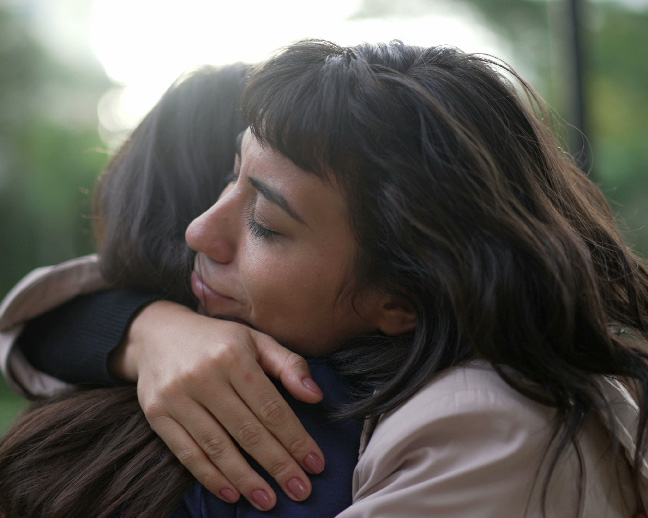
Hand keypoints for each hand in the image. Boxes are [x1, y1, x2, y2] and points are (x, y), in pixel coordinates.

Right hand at [110, 300, 325, 510]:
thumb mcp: (255, 340)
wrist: (157, 333)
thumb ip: (288, 364)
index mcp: (233, 356)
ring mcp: (177, 396)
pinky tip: (232, 493)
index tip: (314, 463)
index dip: (295, 438)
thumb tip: (315, 395)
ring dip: (246, 479)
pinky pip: (187, 453)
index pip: (270, 406)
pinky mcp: (157, 414)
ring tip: (269, 500)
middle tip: (301, 490)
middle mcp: (204, 376)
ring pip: (218, 447)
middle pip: (248, 430)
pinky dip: (210, 477)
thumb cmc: (216, 340)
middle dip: (278, 465)